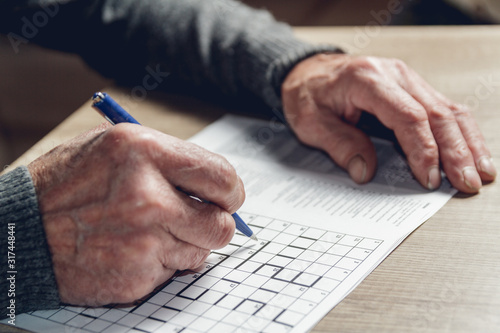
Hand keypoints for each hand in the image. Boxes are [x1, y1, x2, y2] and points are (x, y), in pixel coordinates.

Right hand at [28, 123, 244, 305]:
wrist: (19, 230)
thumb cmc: (68, 184)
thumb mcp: (116, 145)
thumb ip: (170, 160)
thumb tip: (216, 182)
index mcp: (145, 152)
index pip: (222, 177)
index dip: (230, 191)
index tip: (226, 197)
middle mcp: (148, 196)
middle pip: (221, 225)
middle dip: (214, 223)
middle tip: (197, 219)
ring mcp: (143, 241)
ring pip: (200, 252)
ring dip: (184, 244)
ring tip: (150, 231)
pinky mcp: (136, 275)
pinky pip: (173, 272)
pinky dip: (161, 263)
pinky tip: (131, 249)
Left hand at [281, 53, 495, 192]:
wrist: (307, 72)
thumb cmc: (307, 94)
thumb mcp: (309, 122)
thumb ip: (338, 144)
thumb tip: (366, 171)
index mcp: (367, 80)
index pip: (408, 116)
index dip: (423, 149)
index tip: (429, 178)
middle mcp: (394, 75)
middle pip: (437, 113)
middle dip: (456, 151)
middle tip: (466, 183)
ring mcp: (406, 80)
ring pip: (449, 109)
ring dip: (467, 142)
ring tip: (480, 172)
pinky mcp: (411, 89)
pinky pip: (443, 109)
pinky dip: (460, 133)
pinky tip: (471, 152)